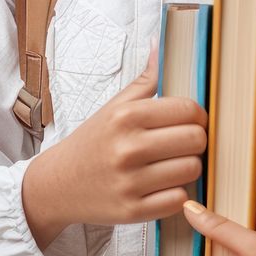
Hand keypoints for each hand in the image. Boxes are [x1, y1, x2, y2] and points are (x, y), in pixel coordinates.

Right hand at [23, 40, 207, 245]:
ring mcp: (130, 182)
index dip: (198, 114)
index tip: (192, 120)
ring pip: (191, 170)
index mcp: (126, 116)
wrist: (57, 184)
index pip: (188, 109)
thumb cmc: (93, 141)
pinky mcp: (132, 212)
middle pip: (196, 140)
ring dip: (189, 167)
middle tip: (185, 143)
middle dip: (197, 140)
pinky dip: (176, 193)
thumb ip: (145, 79)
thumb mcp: (114, 106)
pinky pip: (178, 200)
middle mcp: (128, 148)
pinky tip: (164, 185)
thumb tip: (159, 44)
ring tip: (175, 163)